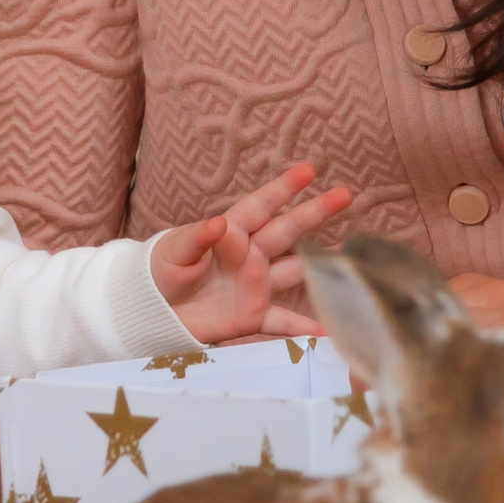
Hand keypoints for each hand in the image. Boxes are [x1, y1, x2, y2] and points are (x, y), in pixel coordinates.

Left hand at [152, 162, 354, 345]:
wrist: (151, 311)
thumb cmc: (159, 271)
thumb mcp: (174, 251)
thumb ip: (197, 237)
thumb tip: (220, 223)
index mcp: (231, 233)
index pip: (261, 205)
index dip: (283, 188)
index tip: (308, 170)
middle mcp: (250, 255)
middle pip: (288, 230)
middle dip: (315, 212)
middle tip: (345, 193)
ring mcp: (255, 284)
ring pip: (296, 271)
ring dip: (322, 266)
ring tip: (352, 260)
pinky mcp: (252, 314)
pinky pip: (283, 322)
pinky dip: (303, 328)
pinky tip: (327, 332)